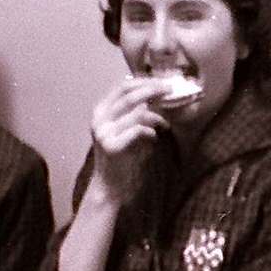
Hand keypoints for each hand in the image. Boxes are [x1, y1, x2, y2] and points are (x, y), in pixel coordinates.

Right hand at [87, 76, 168, 203]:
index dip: (144, 81)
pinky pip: (139, 130)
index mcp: (100, 111)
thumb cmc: (122, 158)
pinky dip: (152, 131)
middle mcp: (99, 119)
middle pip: (130, 95)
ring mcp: (104, 133)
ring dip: (157, 116)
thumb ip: (133, 111)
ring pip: (137, 112)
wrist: (110, 188)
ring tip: (165, 125)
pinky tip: (155, 138)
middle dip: (153, 90)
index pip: (123, 86)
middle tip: (170, 91)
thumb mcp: (124, 129)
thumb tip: (155, 92)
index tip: (163, 82)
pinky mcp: (112, 147)